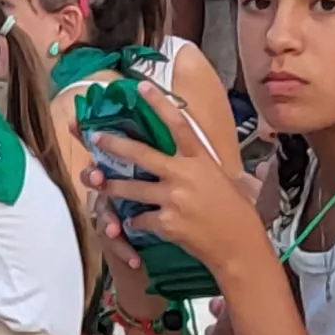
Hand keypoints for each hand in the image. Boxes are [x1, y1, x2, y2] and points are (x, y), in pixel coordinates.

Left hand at [88, 122, 278, 287]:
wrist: (239, 247)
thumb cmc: (236, 213)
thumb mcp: (222, 179)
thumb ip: (199, 166)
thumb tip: (184, 154)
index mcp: (201, 160)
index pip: (179, 125)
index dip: (159, 104)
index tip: (142, 87)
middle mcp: (185, 174)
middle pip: (142, 154)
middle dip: (114, 145)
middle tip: (95, 137)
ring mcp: (174, 198)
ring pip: (131, 189)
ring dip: (111, 186)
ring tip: (96, 182)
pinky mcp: (167, 222)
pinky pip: (140, 219)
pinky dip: (134, 222)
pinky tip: (132, 223)